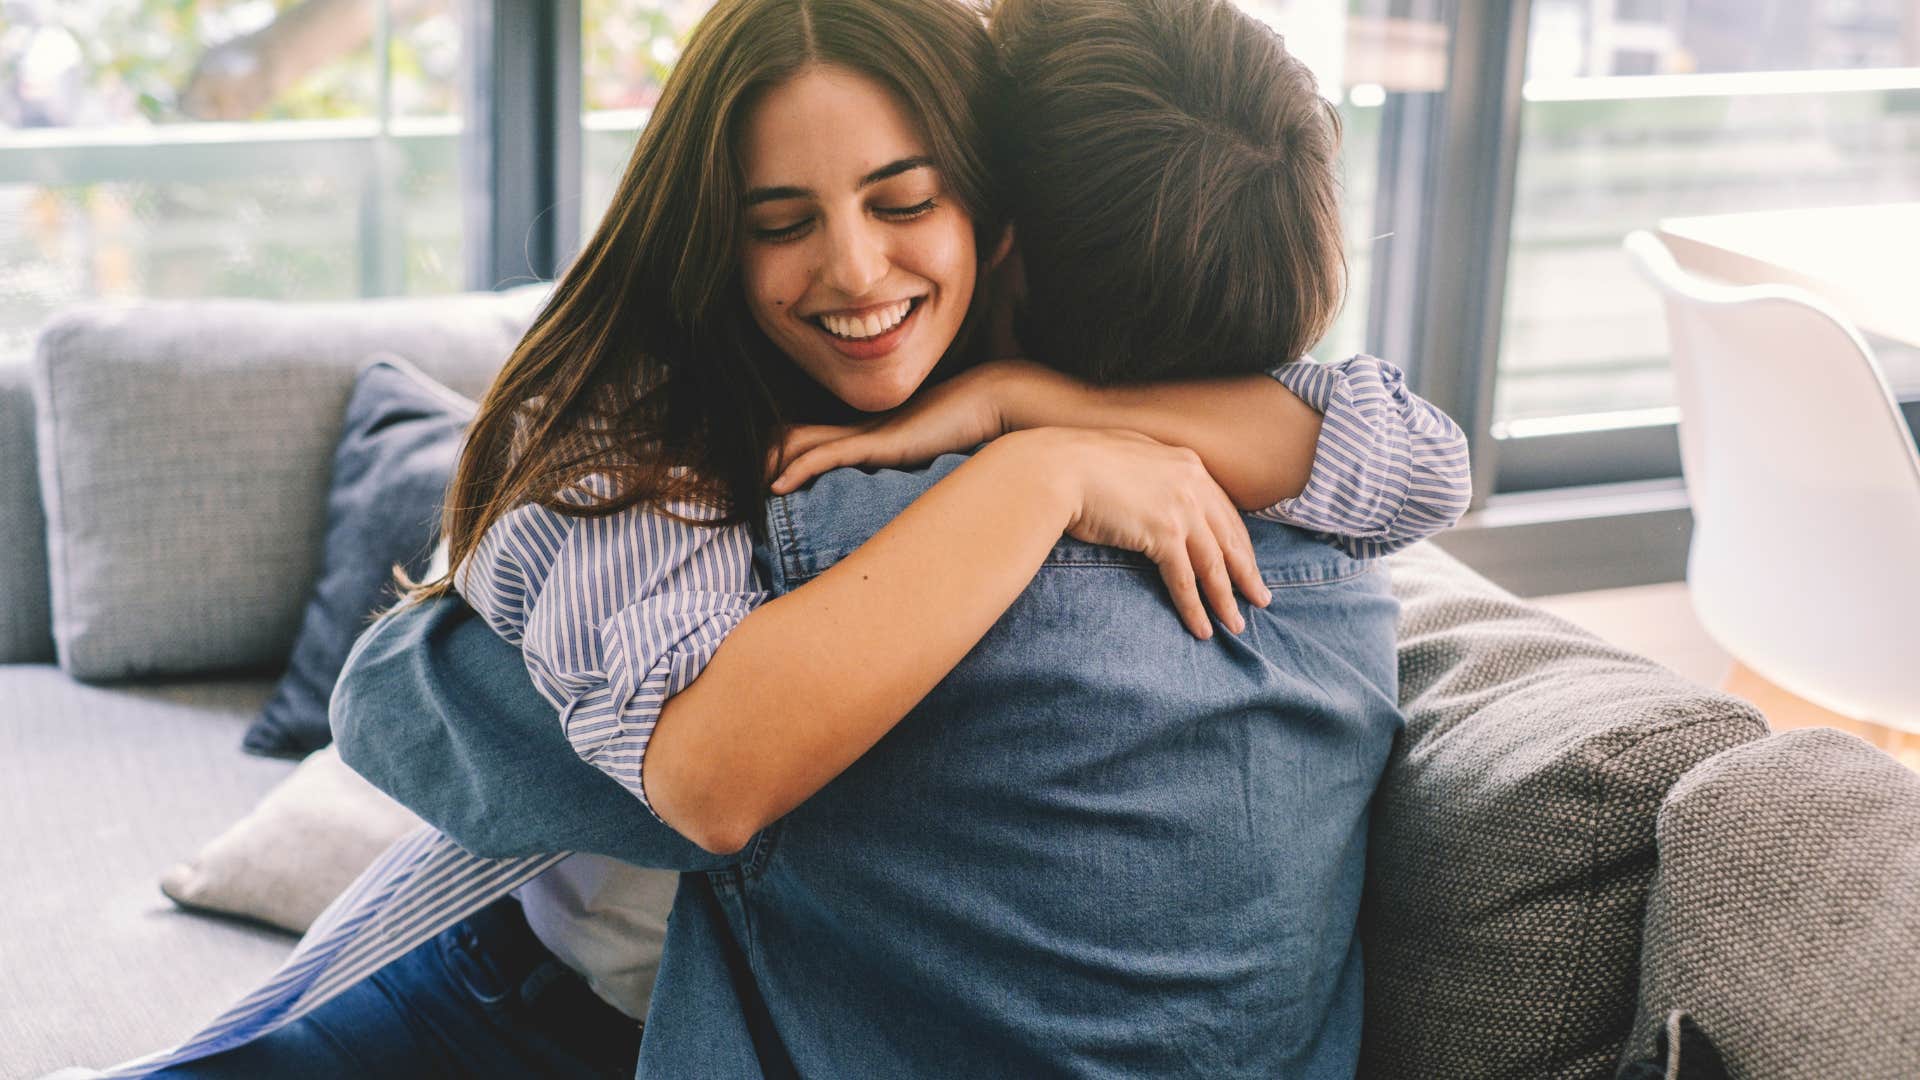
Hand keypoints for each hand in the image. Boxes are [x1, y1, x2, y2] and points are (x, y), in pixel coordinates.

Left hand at [770, 361, 1047, 493]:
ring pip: (803, 443)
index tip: (766, 476)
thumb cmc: (978, 430)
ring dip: (772, 464)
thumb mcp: (942, 455)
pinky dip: (798, 469)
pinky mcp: (879, 443)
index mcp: (876, 432)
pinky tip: (777, 487)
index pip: (818, 439)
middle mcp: (866, 429)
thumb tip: (928, 504)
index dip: (789, 454)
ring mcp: (870, 434)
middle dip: (767, 456)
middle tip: (740, 481)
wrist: (997, 401)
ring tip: (746, 486)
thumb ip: (927, 466)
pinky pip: (826, 455)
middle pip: (799, 436)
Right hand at [1024, 428, 1272, 639]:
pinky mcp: (1162, 533)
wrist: (1056, 467)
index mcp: (1187, 464)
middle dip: (1246, 572)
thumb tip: (1151, 494)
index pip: (1224, 510)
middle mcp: (1192, 484)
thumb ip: (1152, 475)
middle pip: (1229, 538)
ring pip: (1214, 564)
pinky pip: (1185, 579)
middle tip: (1260, 598)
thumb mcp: (1127, 457)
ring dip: (1226, 598)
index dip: (1238, 542)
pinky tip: (1203, 628)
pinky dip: (1195, 607)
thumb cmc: (1078, 463)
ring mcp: (1181, 508)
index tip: (1247, 564)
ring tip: (1237, 624)